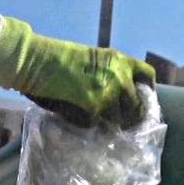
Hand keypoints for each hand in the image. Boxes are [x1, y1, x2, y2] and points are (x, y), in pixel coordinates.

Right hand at [0, 16, 154, 128]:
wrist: (36, 60)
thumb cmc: (57, 57)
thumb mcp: (92, 58)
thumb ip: (109, 74)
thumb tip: (118, 97)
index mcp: (119, 60)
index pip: (147, 76)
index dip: (146, 91)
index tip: (141, 99)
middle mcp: (119, 78)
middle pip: (138, 107)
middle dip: (131, 118)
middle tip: (121, 125)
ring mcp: (108, 96)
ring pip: (118, 121)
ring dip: (109, 126)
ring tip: (97, 127)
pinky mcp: (93, 111)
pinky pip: (96, 126)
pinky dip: (87, 127)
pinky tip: (77, 121)